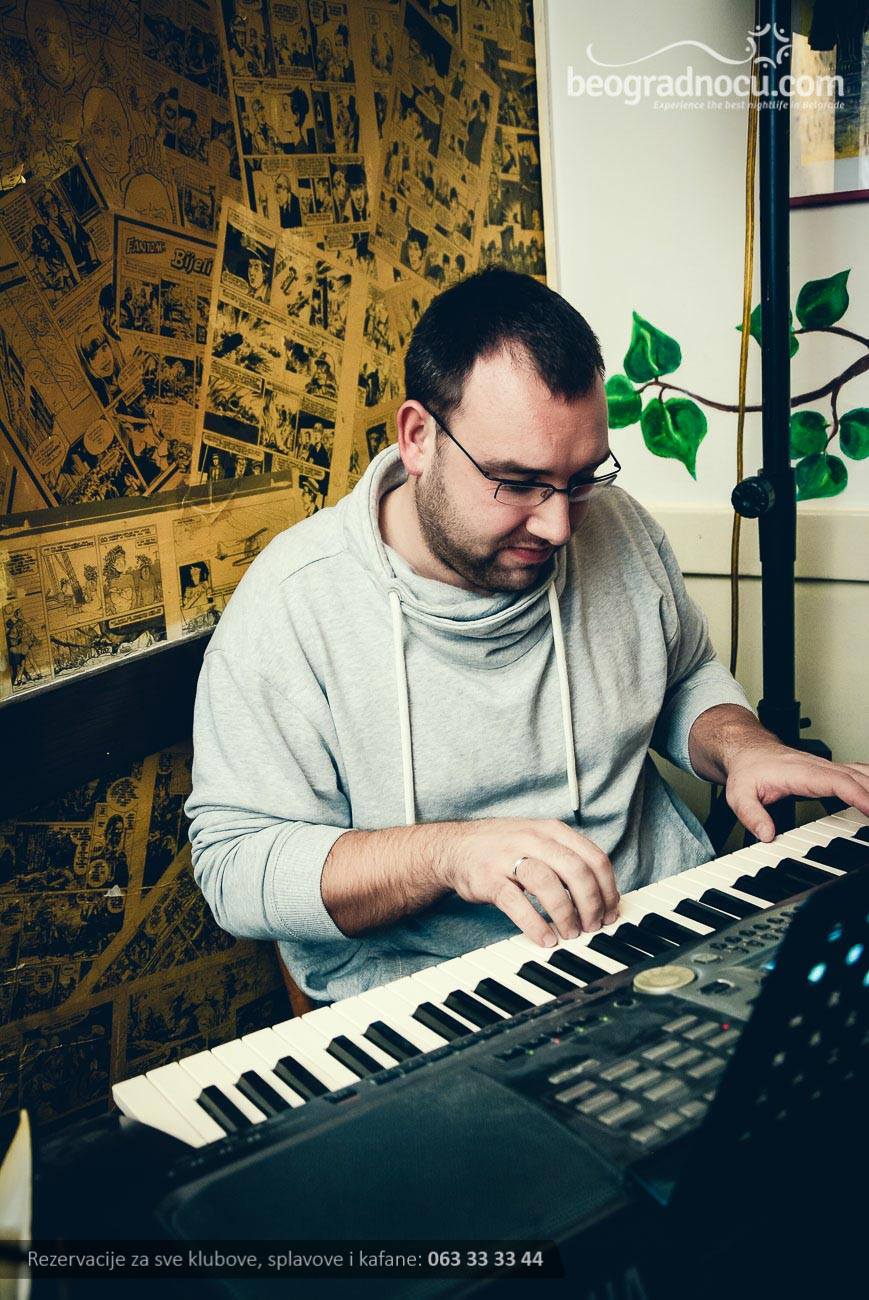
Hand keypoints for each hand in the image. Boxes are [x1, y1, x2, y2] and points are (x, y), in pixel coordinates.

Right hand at [438, 818, 619, 947]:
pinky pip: (517, 903)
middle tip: (594, 926)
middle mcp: (533, 839)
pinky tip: (545, 938)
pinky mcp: (490, 879)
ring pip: (548, 884)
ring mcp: (509, 858)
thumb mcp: (539, 842)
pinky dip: (535, 924)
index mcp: (552, 831)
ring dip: (566, 914)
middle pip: (576, 870)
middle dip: (591, 903)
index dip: (608, 888)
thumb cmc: (504, 849)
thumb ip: (567, 860)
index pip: (594, 857)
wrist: (455, 847)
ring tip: (571, 933)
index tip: (611, 911)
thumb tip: (601, 895)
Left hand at [725, 745, 868, 841]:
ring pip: (860, 773)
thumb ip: (751, 815)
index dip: (857, 795)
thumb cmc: (747, 770)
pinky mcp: (828, 771)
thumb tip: (767, 835)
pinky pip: (856, 774)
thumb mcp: (738, 795)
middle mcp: (818, 767)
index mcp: (800, 773)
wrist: (748, 750)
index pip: (836, 782)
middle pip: (856, 778)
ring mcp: (825, 767)